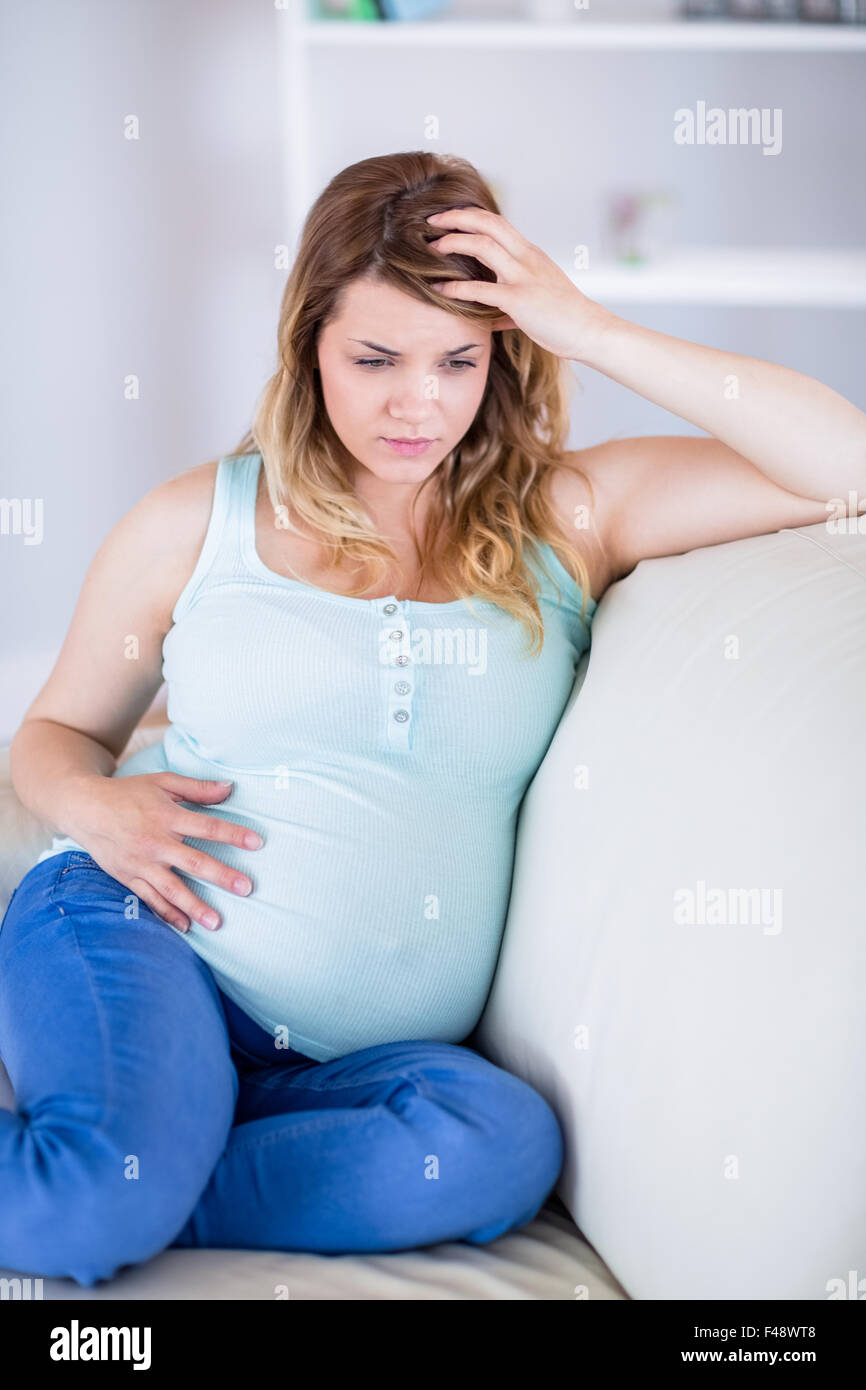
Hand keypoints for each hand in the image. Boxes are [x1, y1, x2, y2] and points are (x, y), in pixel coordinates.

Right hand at [64, 772, 263, 932]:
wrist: (83, 808)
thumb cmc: (128, 793)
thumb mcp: (162, 782)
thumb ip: (197, 788)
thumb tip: (230, 788)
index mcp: (167, 817)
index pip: (207, 827)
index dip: (233, 834)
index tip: (257, 843)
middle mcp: (155, 843)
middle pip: (193, 862)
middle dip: (221, 876)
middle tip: (246, 888)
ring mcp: (140, 863)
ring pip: (171, 888)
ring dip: (194, 906)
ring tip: (216, 923)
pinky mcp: (127, 877)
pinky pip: (149, 899)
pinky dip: (166, 914)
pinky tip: (185, 927)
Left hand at [426, 205, 611, 362]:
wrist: (588, 329)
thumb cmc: (564, 318)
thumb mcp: (538, 299)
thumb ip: (510, 304)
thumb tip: (490, 318)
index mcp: (530, 253)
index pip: (497, 222)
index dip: (470, 216)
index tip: (448, 219)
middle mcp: (526, 257)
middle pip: (488, 222)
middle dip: (456, 218)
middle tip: (432, 222)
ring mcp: (523, 276)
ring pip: (483, 245)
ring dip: (453, 243)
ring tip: (432, 248)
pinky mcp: (519, 299)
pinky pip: (481, 289)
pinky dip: (457, 287)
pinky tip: (440, 289)